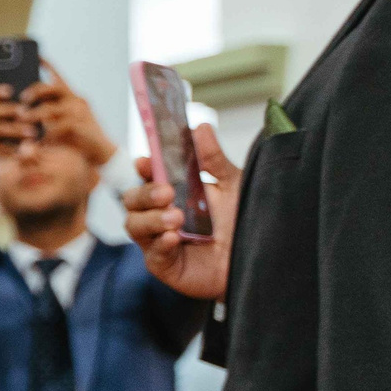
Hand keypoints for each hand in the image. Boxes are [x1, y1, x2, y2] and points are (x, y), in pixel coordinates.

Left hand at [23, 68, 118, 165]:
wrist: (100, 153)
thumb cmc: (76, 137)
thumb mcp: (61, 122)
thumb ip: (48, 113)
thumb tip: (23, 109)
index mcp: (71, 97)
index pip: (58, 76)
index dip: (46, 64)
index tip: (35, 55)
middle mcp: (76, 100)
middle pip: (52, 88)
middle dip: (34, 92)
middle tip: (21, 99)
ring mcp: (79, 112)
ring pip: (51, 108)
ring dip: (34, 114)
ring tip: (21, 118)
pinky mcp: (80, 126)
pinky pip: (58, 126)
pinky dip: (45, 133)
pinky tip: (36, 138)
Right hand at [122, 123, 240, 299]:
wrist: (258, 257)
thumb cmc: (242, 221)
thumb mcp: (232, 185)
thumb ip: (213, 159)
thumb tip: (201, 127)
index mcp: (173, 191)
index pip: (146, 176)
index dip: (142, 167)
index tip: (146, 161)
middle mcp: (160, 213)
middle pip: (132, 199)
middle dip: (144, 193)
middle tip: (167, 192)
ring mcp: (158, 239)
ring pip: (134, 225)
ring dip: (151, 219)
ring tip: (176, 218)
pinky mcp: (163, 264)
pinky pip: (151, 254)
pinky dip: (160, 244)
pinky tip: (173, 238)